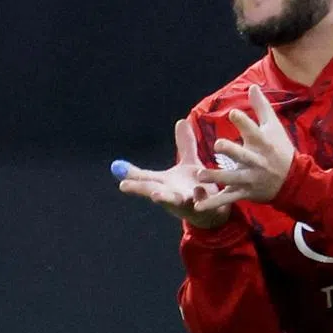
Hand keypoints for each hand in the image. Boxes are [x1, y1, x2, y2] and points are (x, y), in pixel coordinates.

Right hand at [114, 119, 229, 229]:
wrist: (216, 211)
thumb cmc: (197, 187)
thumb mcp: (190, 164)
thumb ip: (185, 145)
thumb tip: (181, 121)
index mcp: (165, 183)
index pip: (145, 178)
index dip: (130, 174)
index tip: (115, 168)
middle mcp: (172, 193)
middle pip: (151, 190)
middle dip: (139, 188)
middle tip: (124, 185)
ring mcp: (186, 202)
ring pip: (173, 200)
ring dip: (164, 198)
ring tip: (156, 195)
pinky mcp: (203, 207)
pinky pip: (200, 202)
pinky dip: (199, 197)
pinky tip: (198, 190)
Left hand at [194, 84, 294, 211]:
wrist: (293, 181)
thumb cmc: (281, 149)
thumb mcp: (273, 127)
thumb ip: (261, 107)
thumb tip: (252, 86)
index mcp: (263, 143)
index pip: (253, 130)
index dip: (243, 121)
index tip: (233, 113)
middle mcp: (257, 161)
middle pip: (243, 155)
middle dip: (232, 151)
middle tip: (218, 144)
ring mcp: (251, 178)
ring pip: (232, 178)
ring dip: (217, 177)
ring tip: (200, 174)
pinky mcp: (245, 192)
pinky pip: (227, 198)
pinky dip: (213, 202)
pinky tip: (198, 204)